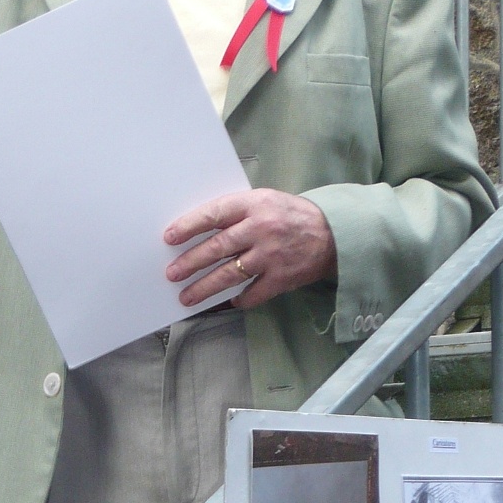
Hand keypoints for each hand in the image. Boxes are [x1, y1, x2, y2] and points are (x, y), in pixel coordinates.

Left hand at [163, 187, 335, 310]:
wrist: (333, 233)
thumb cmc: (290, 215)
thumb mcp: (264, 201)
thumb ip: (236, 212)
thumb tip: (198, 231)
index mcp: (254, 205)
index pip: (214, 214)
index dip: (189, 226)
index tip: (169, 237)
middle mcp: (261, 229)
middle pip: (217, 248)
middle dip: (190, 263)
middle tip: (172, 273)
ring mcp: (271, 256)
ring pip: (229, 274)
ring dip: (204, 288)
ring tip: (186, 297)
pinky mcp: (281, 278)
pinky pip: (253, 293)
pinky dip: (239, 300)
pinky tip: (228, 302)